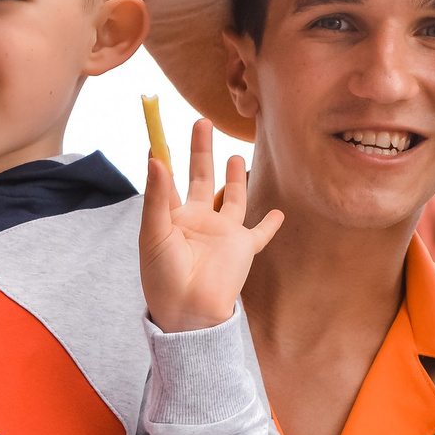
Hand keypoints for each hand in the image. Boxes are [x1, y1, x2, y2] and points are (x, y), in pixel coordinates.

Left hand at [139, 118, 284, 332]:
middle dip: (201, 151)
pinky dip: (271, 224)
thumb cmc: (163, 277)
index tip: (158, 134)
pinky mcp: (243, 247)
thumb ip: (157, 196)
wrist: (188, 312)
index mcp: (172, 217)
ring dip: (234, 178)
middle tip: (202, 122)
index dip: (165, 158)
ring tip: (235, 156)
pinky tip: (280, 213)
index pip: (168, 180)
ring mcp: (222, 233)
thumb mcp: (154, 234)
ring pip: (232, 198)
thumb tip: (156, 158)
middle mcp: (198, 220)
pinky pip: (260, 233)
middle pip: (201, 177)